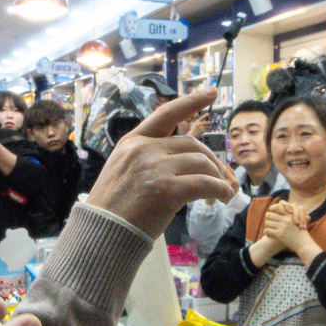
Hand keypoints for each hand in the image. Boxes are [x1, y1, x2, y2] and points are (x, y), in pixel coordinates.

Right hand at [89, 87, 237, 239]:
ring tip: (221, 193)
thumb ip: (147, 158)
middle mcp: (144, 149)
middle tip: (220, 178)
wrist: (102, 234)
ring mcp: (156, 168)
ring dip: (217, 178)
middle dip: (211, 161)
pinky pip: (206, 183)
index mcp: (133, 142)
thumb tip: (182, 161)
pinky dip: (220, 190)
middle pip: (192, 144)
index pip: (166, 114)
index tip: (211, 91)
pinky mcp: (167, 190)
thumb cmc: (112, 209)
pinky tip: (223, 197)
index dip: (191, 102)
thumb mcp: (123, 170)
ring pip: (202, 163)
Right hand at [186, 114, 210, 138]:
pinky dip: (209, 130)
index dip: (206, 115)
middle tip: (211, 124)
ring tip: (207, 128)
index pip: (203, 117)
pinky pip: (208, 130)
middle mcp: (199, 123)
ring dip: (209, 128)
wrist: (192, 135)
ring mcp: (201, 127)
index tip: (209, 114)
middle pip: (209, 122)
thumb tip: (208, 119)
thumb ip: (201, 121)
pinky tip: (207, 130)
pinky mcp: (202, 131)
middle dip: (210, 123)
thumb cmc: (195, 129)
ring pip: (209, 126)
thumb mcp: (196, 123)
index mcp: (198, 121)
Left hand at [263, 203, 308, 248]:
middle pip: (269, 215)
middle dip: (268, 219)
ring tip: (270, 230)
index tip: (273, 215)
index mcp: (290, 215)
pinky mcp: (280, 234)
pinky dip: (267, 233)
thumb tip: (277, 211)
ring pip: (267, 222)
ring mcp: (282, 227)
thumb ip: (288, 216)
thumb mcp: (297, 221)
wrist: (304, 244)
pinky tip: (270, 235)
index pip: (276, 207)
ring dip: (267, 226)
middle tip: (270, 223)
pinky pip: (267, 230)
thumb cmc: (300, 233)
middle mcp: (286, 219)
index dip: (272, 210)